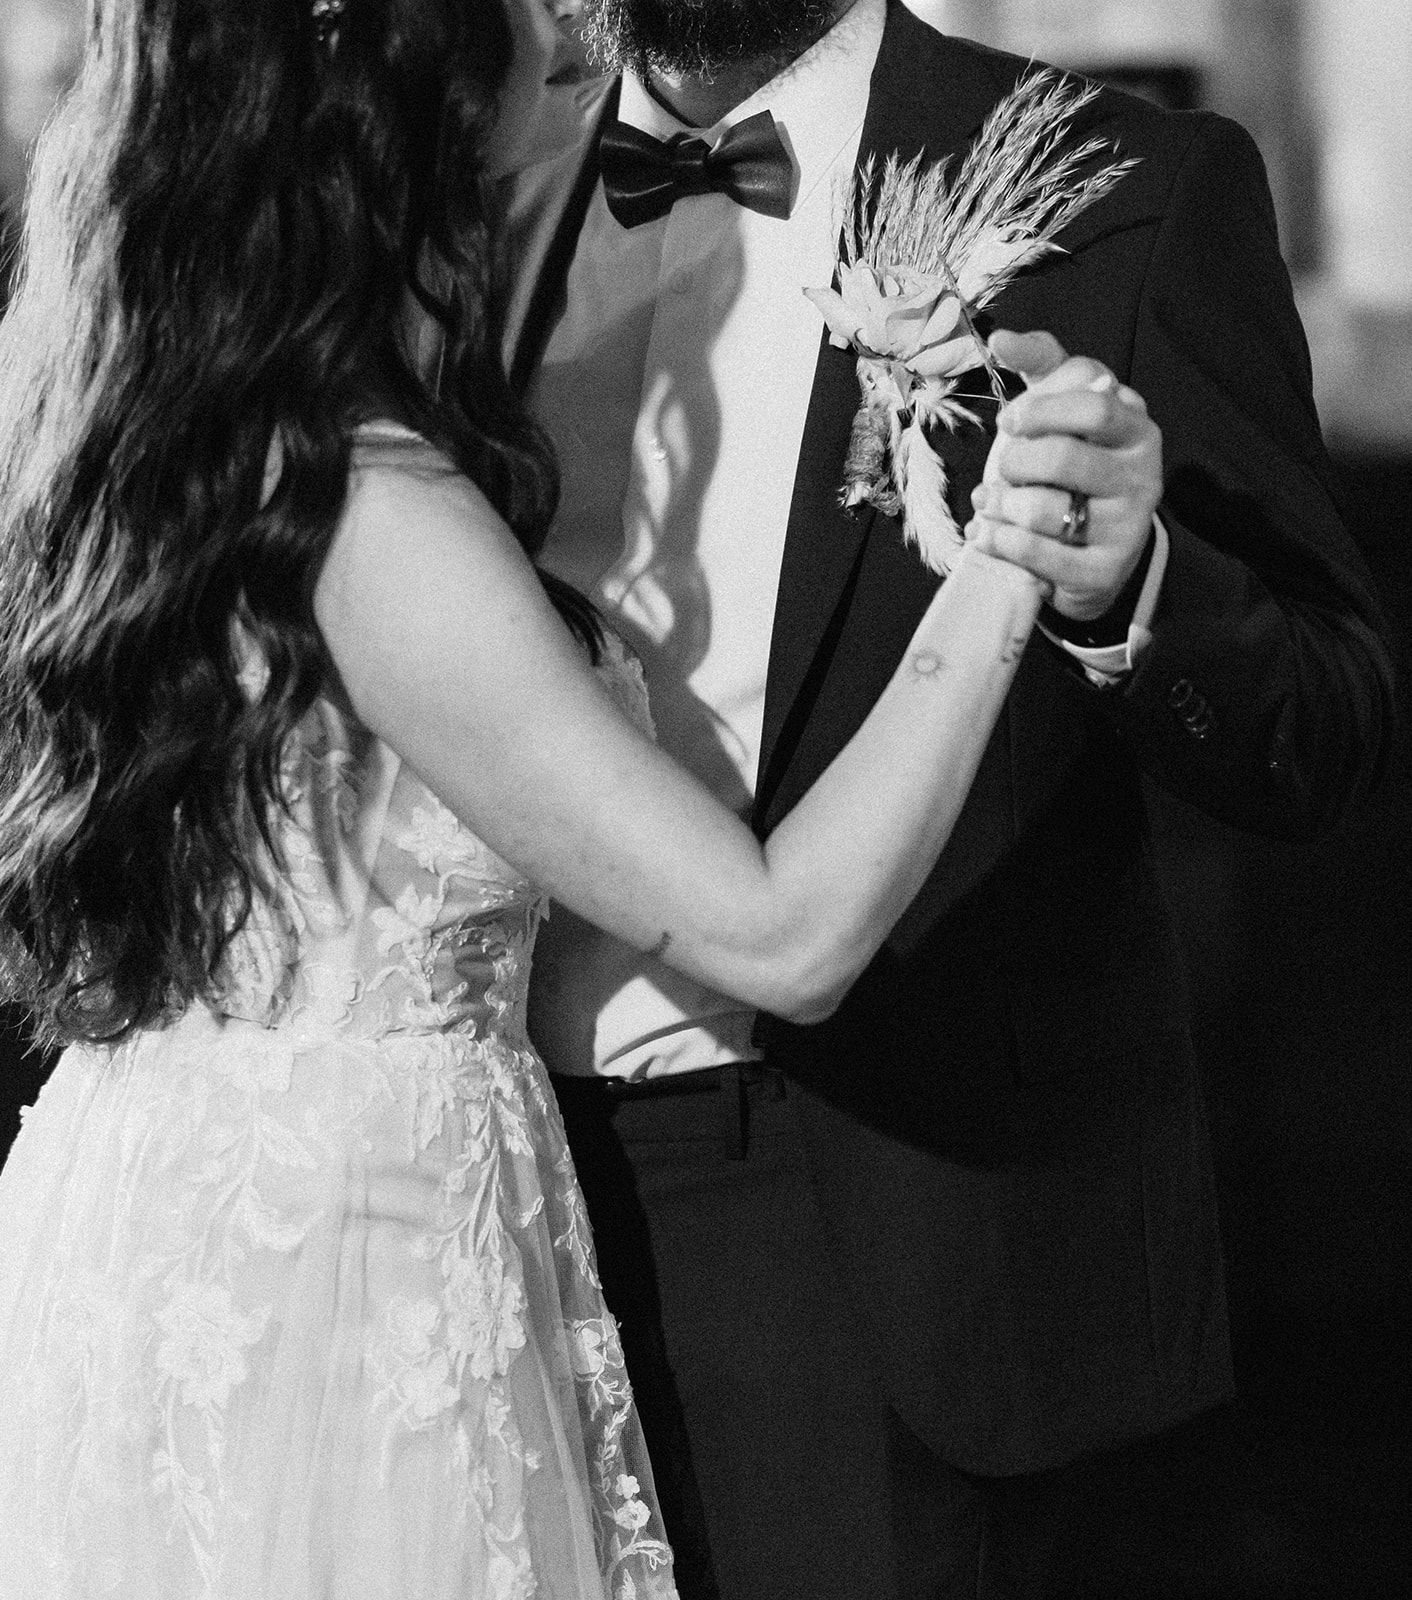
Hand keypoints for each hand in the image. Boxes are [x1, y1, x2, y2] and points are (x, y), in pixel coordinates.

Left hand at [966, 330, 1161, 622]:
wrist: (1096, 549)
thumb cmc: (1073, 466)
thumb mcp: (1065, 411)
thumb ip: (1041, 366)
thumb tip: (999, 338)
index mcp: (1136, 427)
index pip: (1092, 403)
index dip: (1039, 409)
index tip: (1009, 422)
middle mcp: (1143, 474)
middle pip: (1063, 457)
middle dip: (1014, 462)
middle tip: (1001, 469)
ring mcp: (1128, 526)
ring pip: (1044, 510)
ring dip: (1000, 505)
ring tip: (989, 502)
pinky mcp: (1105, 570)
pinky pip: (1037, 554)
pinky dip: (999, 542)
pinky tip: (986, 533)